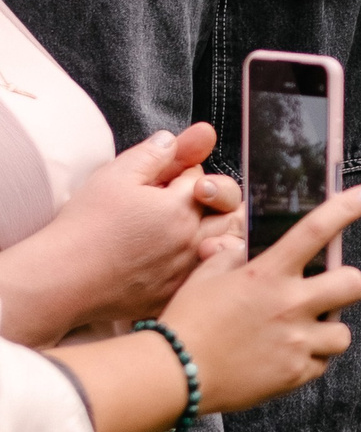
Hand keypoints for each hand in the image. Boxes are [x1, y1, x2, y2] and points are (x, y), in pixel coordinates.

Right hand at [0, 122, 238, 343]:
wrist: (60, 278)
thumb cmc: (83, 227)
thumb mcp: (116, 176)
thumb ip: (156, 153)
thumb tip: (195, 135)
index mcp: (181, 208)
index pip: (204, 179)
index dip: (186, 174)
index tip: (167, 178)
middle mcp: (191, 241)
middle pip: (229, 212)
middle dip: (215, 199)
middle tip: (192, 198)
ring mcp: (185, 271)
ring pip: (224, 245)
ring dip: (214, 230)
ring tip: (188, 227)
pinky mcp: (174, 295)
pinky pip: (203, 276)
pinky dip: (201, 263)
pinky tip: (178, 258)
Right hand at [158, 182, 360, 415]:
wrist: (172, 375)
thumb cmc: (186, 322)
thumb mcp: (206, 277)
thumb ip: (232, 256)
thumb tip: (242, 246)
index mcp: (268, 273)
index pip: (315, 230)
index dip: (347, 208)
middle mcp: (290, 304)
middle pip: (353, 284)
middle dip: (346, 285)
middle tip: (325, 291)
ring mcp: (297, 341)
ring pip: (343, 332)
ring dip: (327, 330)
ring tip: (300, 332)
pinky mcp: (295, 374)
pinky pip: (322, 364)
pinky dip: (309, 360)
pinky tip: (284, 357)